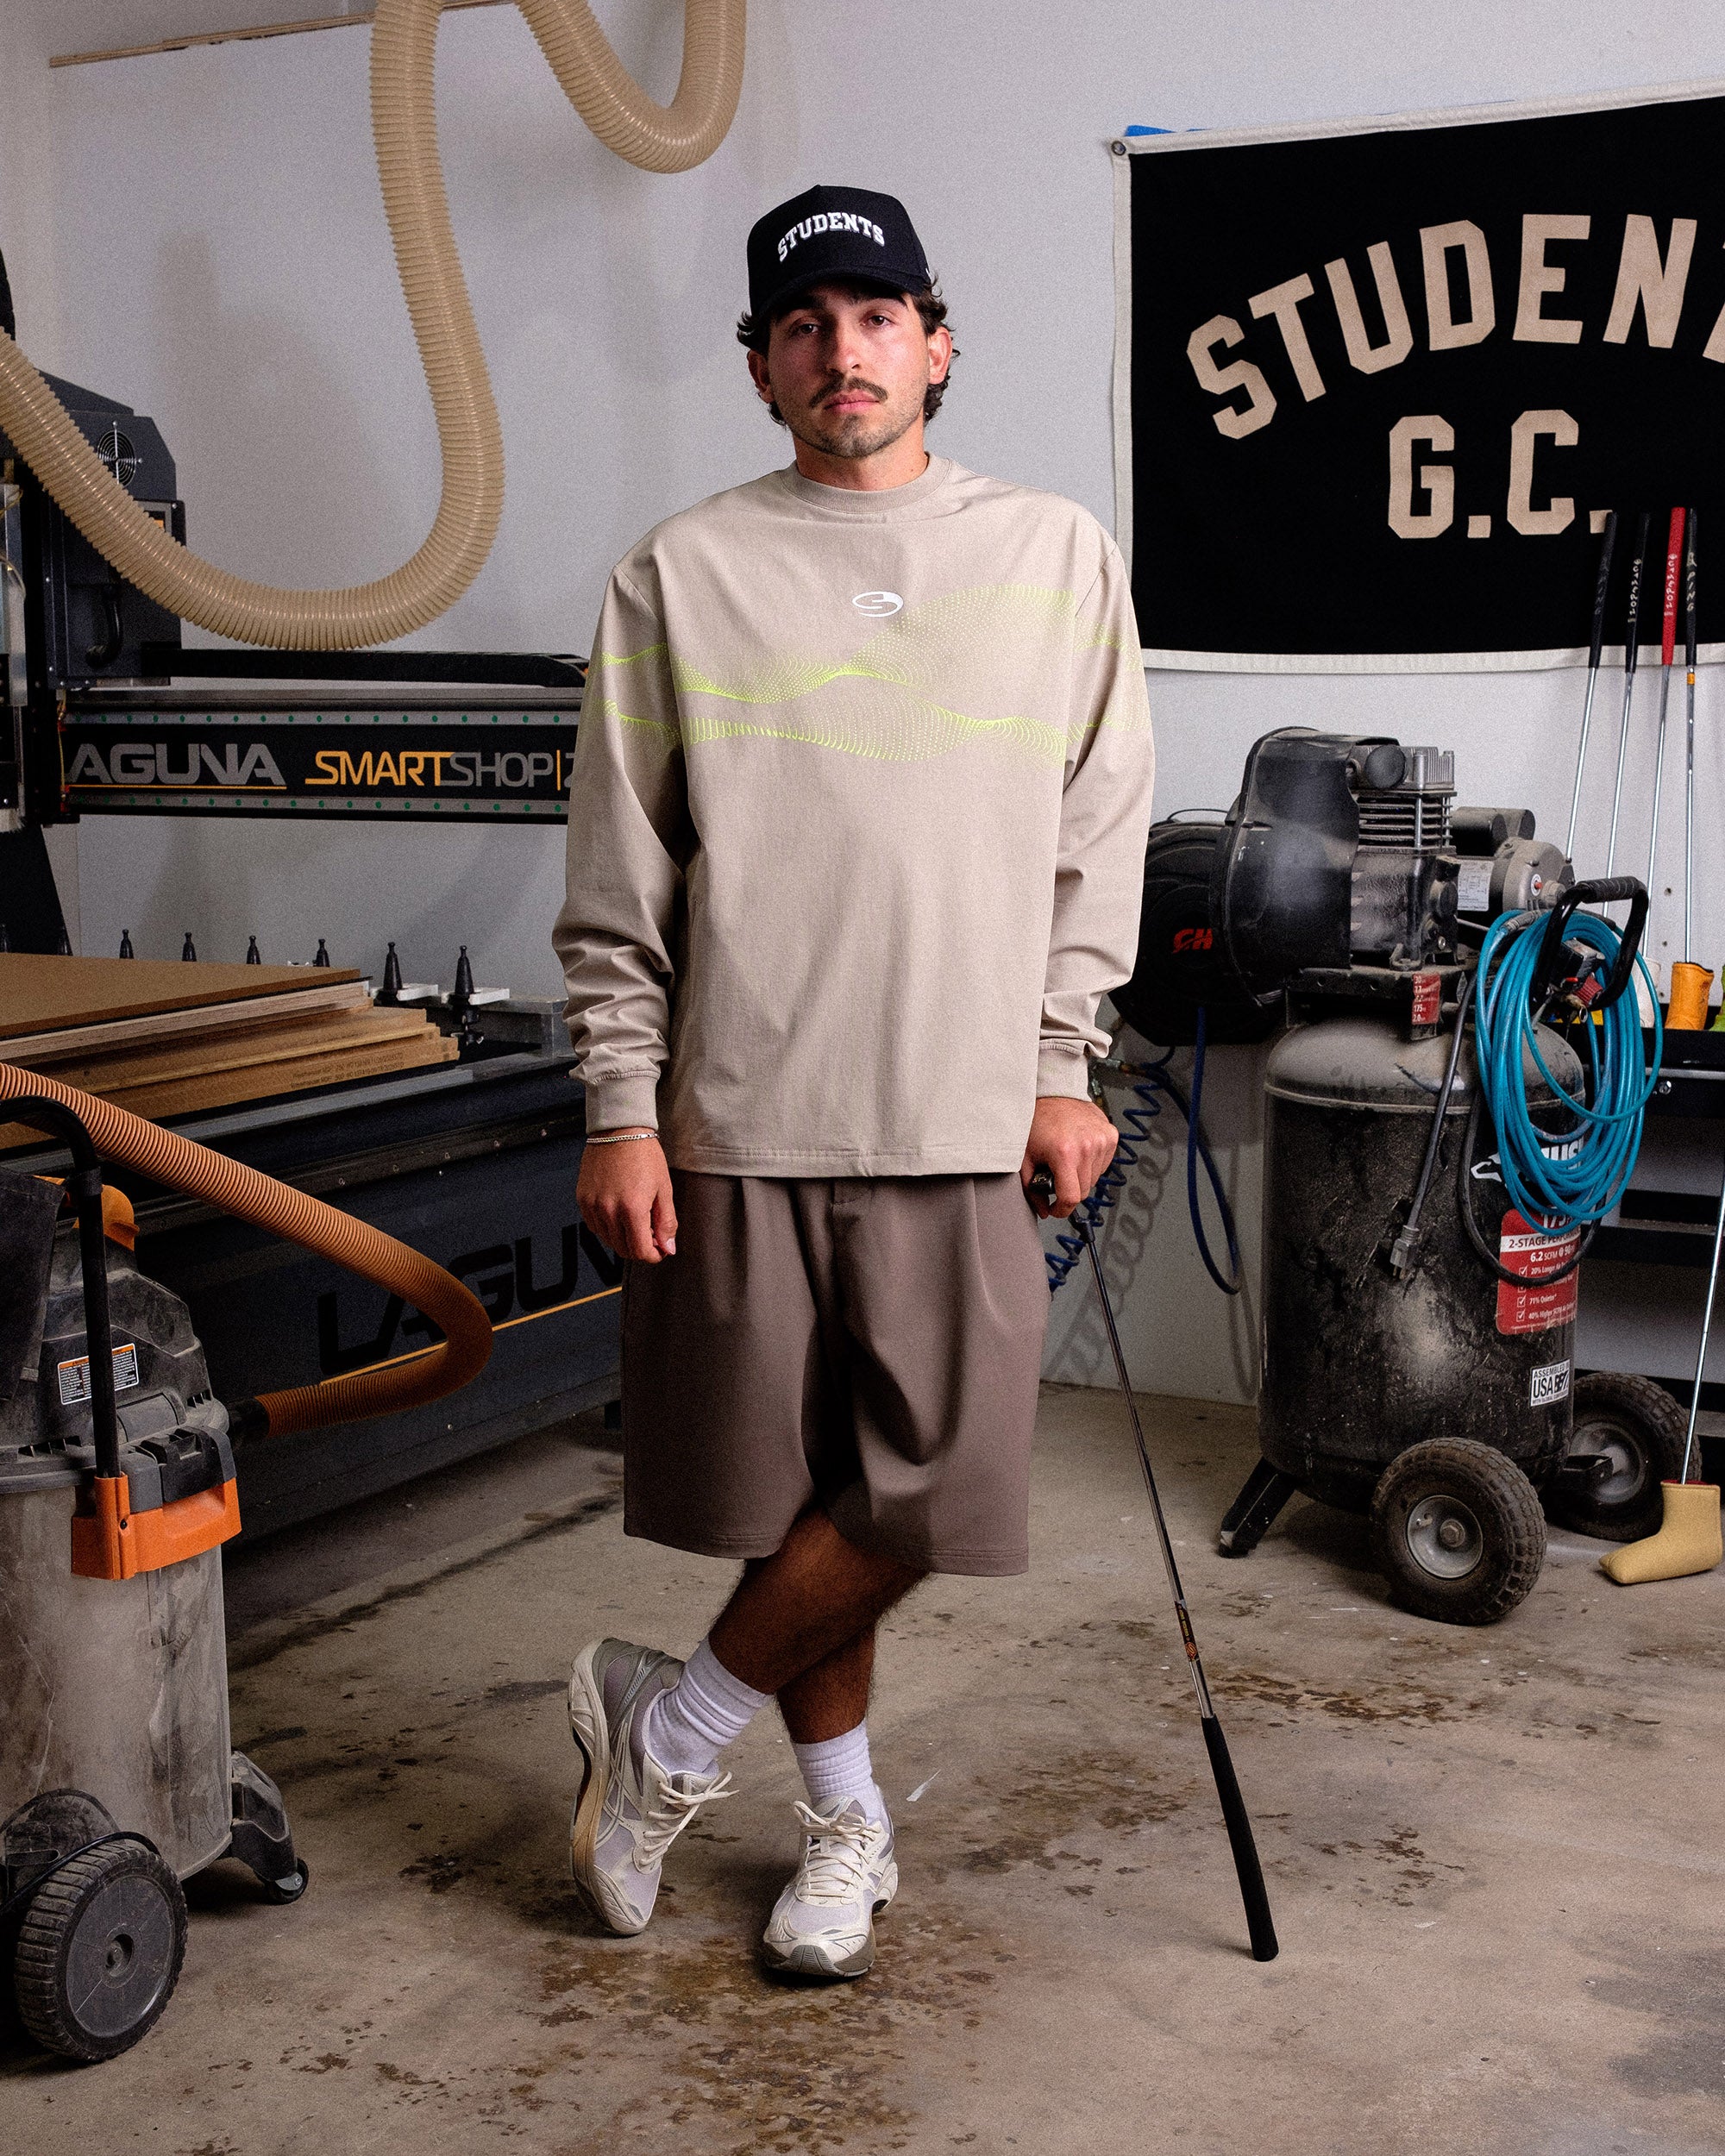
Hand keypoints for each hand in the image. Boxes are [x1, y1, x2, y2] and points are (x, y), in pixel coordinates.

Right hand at [578, 1130, 676, 1262]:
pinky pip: (594, 1226)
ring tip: (636, 1221)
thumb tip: (668, 1247)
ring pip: (608, 1240)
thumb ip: (666, 1221)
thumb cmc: (644, 1154)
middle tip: (650, 1235)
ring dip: (623, 1238)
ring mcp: (592, 1205)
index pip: (640, 1251)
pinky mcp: (582, 1199)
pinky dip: (607, 1227)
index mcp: (632, 1208)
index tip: (660, 1250)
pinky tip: (618, 1214)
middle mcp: (609, 1210)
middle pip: (623, 1249)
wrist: (619, 1129)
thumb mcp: (664, 1188)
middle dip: (640, 1248)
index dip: (653, 1255)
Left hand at [1021, 1095, 1118, 1218]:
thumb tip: (1043, 1209)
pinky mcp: (1110, 1135)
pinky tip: (1079, 1151)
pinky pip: (1103, 1164)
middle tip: (1056, 1176)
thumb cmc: (1037, 1121)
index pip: (1071, 1197)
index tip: (1055, 1208)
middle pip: (1084, 1191)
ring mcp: (1101, 1140)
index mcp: (1065, 1153)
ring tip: (1067, 1159)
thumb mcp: (1025, 1158)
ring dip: (1081, 1176)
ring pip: (1094, 1179)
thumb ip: (1032, 1189)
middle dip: (1069, 1190)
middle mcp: (1087, 1146)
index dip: (1061, 1209)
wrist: (1054, 1093)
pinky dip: (1091, 1163)